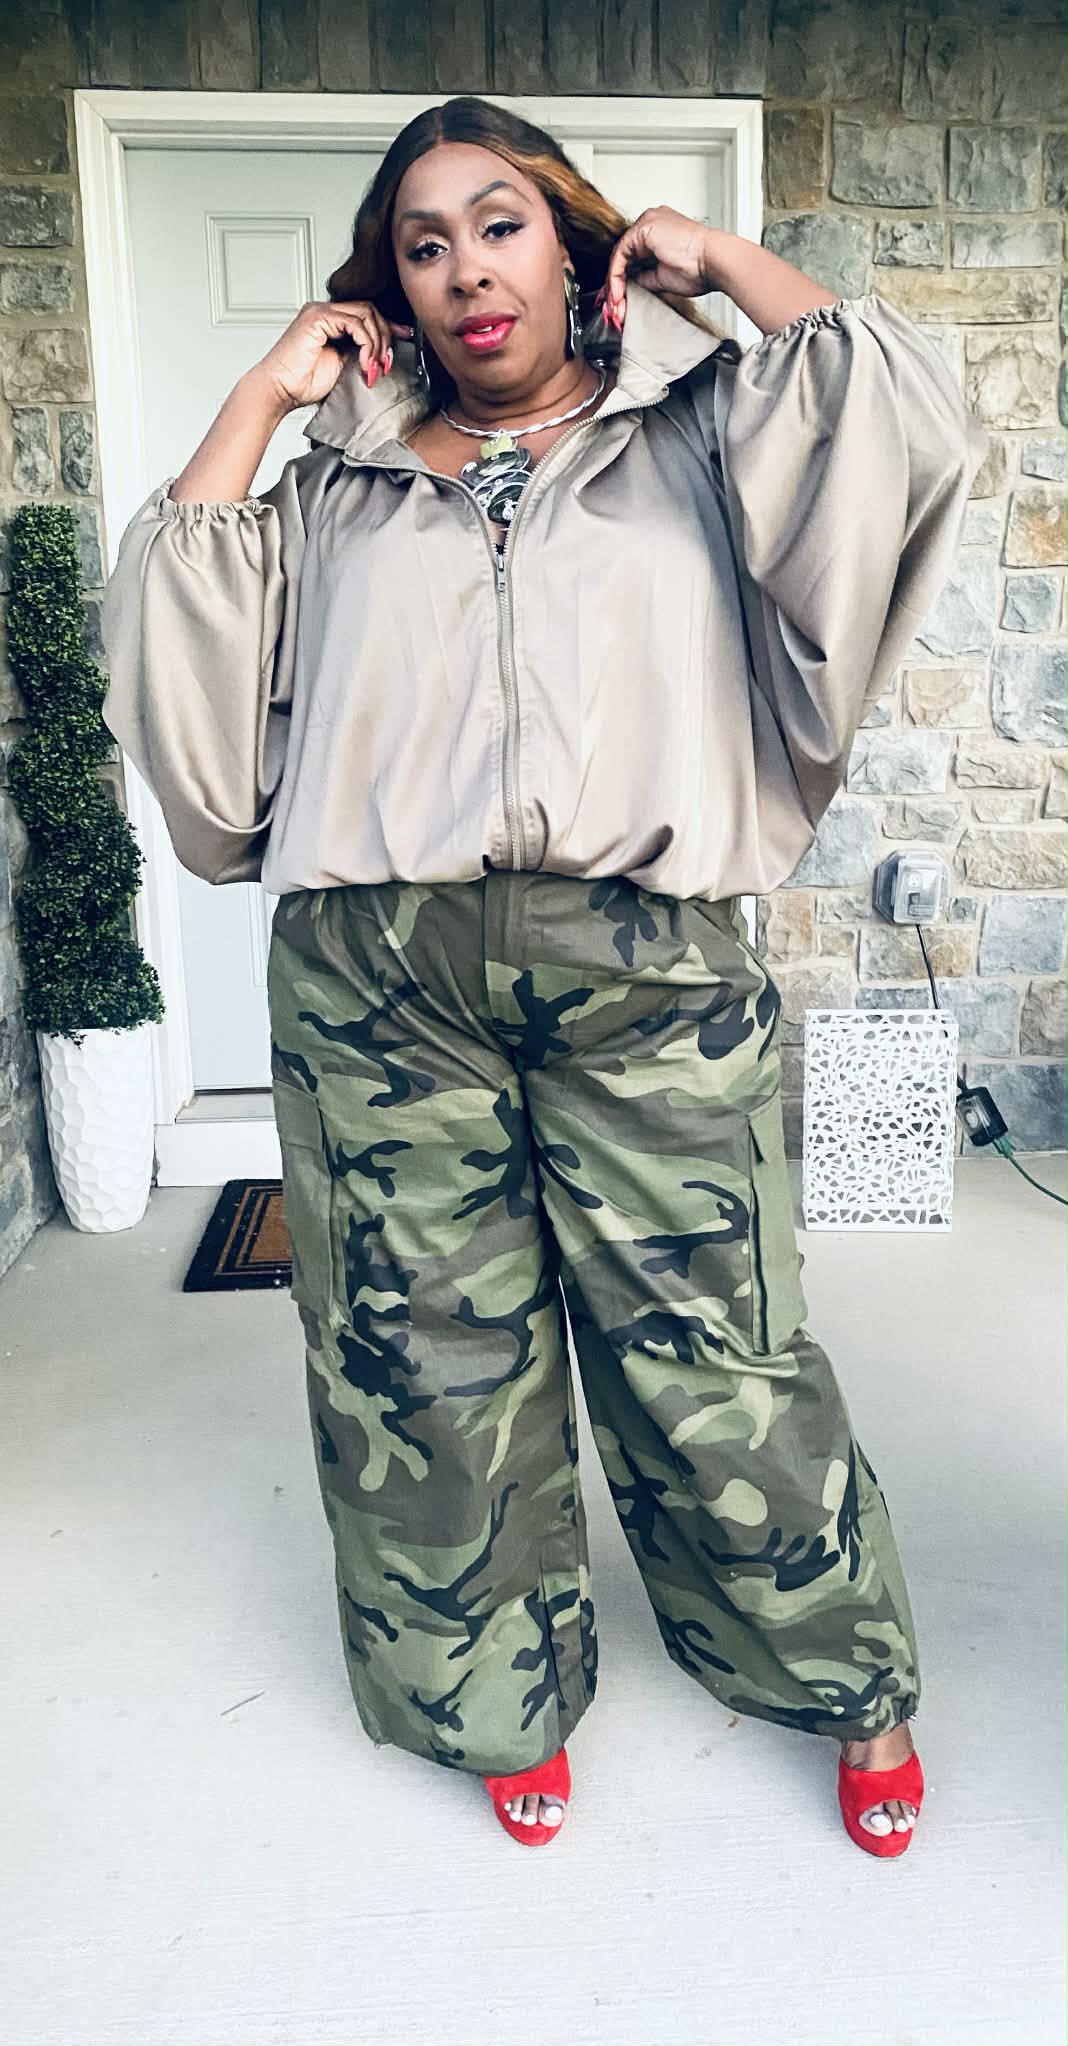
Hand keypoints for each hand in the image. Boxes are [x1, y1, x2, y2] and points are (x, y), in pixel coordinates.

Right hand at [254, 298, 414, 408]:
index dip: (388, 326)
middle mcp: (325, 312)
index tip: (405, 338)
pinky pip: (355, 323)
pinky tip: (364, 363)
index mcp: (330, 321)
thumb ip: (361, 354)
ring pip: (366, 314)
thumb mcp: (344, 366)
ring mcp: (320, 312)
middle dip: (385, 337)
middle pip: (370, 310)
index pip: (366, 314)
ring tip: (374, 367)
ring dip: (378, 343)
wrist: (280, 391)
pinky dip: (366, 344)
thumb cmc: (303, 384)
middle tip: (386, 363)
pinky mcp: (318, 317)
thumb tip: (384, 353)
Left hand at [599, 208, 720, 327]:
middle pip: (623, 256)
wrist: (713, 262)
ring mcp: (647, 223)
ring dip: (614, 284)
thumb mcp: (663, 277)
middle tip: (611, 308)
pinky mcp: (643, 228)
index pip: (632, 256)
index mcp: (660, 232)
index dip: (622, 280)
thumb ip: (645, 277)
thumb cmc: (699, 269)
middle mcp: (651, 224)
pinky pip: (620, 254)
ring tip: (615, 306)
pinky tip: (617, 294)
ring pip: (619, 256)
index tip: (617, 300)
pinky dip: (616, 276)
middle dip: (614, 284)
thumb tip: (630, 285)